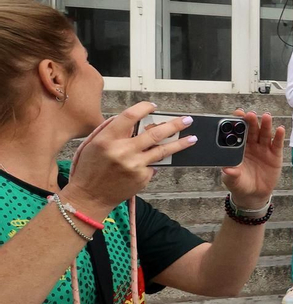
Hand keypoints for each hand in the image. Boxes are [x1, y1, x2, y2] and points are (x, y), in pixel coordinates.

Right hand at [58, 103, 192, 220]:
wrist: (89, 196)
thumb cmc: (90, 169)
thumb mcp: (93, 145)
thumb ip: (112, 132)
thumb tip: (135, 121)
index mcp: (107, 139)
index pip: (130, 116)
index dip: (144, 108)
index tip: (153, 106)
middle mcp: (122, 151)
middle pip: (154, 133)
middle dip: (174, 125)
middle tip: (187, 120)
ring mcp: (135, 165)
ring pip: (163, 150)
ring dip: (180, 144)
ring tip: (192, 138)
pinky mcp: (142, 177)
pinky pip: (153, 165)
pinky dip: (153, 163)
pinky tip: (148, 164)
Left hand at [220, 110, 284, 207]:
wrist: (254, 195)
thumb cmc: (240, 185)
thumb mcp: (232, 181)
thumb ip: (231, 174)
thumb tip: (227, 169)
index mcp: (238, 148)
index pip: (238, 132)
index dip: (238, 122)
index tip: (237, 114)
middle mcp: (252, 145)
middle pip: (252, 130)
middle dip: (252, 121)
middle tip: (251, 114)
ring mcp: (264, 149)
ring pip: (265, 134)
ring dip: (266, 125)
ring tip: (266, 117)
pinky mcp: (275, 155)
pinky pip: (277, 144)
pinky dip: (279, 136)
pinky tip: (279, 129)